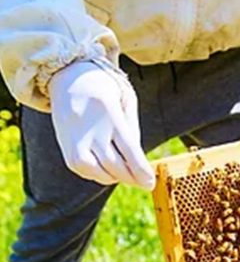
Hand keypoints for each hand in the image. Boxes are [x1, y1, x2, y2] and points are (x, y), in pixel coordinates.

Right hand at [48, 60, 154, 189]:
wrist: (69, 77)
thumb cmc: (106, 89)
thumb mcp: (126, 100)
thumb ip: (131, 130)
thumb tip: (137, 162)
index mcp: (109, 113)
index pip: (128, 149)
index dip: (140, 170)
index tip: (150, 184)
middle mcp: (89, 129)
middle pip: (114, 165)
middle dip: (131, 178)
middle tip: (145, 182)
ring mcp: (74, 140)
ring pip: (98, 172)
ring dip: (115, 177)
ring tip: (128, 174)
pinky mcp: (66, 148)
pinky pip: (85, 170)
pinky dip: (99, 174)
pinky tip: (109, 169)